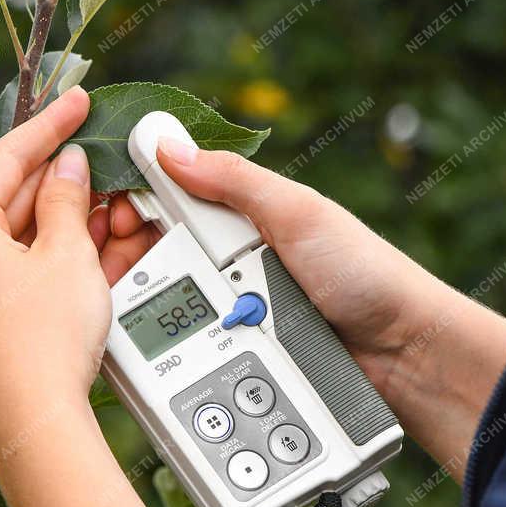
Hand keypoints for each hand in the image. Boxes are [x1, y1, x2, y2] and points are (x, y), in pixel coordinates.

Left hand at [0, 86, 156, 443]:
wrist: (37, 428)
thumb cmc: (45, 341)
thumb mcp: (67, 252)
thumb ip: (66, 198)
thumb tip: (67, 167)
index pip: (5, 158)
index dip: (49, 125)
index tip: (78, 101)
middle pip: (13, 196)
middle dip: (65, 179)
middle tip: (104, 156)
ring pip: (24, 234)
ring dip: (70, 218)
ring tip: (116, 203)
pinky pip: (25, 268)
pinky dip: (61, 253)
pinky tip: (100, 240)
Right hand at [108, 137, 505, 477]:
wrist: (408, 358)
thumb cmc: (364, 272)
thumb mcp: (297, 212)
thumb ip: (232, 180)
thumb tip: (164, 144)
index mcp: (239, 217)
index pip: (163, 203)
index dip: (124, 208)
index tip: (97, 218)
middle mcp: (228, 266)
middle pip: (151, 261)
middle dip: (122, 262)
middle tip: (102, 269)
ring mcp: (231, 317)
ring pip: (163, 315)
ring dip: (144, 313)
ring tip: (122, 310)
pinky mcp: (236, 362)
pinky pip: (188, 359)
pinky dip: (167, 358)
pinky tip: (147, 359)